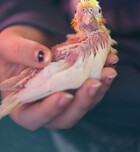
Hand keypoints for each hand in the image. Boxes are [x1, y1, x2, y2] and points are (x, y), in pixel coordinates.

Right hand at [0, 25, 117, 129]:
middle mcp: (45, 105)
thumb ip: (22, 52)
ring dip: (98, 88)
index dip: (50, 110)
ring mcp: (64, 95)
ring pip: (83, 103)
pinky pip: (90, 84)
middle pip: (66, 116)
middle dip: (82, 101)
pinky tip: (109, 59)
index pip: (34, 117)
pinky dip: (101, 74)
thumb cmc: (10, 49)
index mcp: (22, 104)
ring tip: (109, 70)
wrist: (26, 41)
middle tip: (95, 83)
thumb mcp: (9, 46)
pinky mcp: (76, 84)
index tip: (64, 96)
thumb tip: (43, 57)